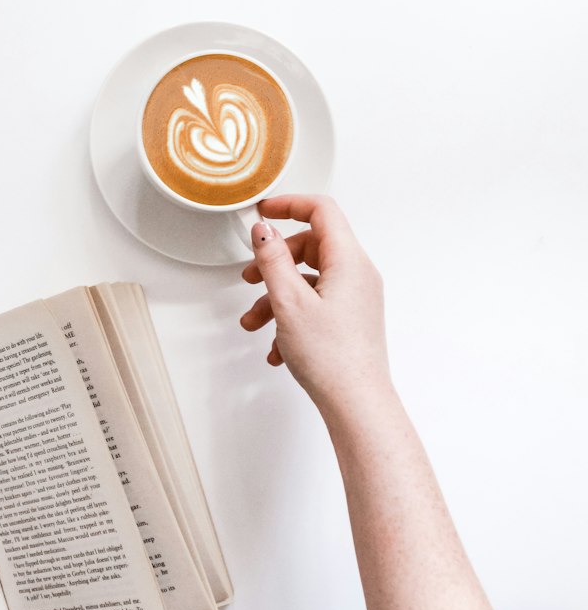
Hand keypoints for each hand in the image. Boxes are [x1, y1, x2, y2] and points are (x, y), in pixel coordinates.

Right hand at [239, 195, 390, 411]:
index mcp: (349, 261)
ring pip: (309, 281)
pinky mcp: (351, 320)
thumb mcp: (289, 301)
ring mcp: (356, 299)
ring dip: (276, 297)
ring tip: (254, 321)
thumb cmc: (331, 357)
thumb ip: (273, 259)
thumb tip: (264, 231)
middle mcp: (358, 275)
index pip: (322, 211)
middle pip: (312, 247)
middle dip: (275, 261)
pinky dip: (291, 317)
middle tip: (250, 275)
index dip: (289, 205)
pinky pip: (316, 305)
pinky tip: (276, 347)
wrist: (356, 404)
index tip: (263, 211)